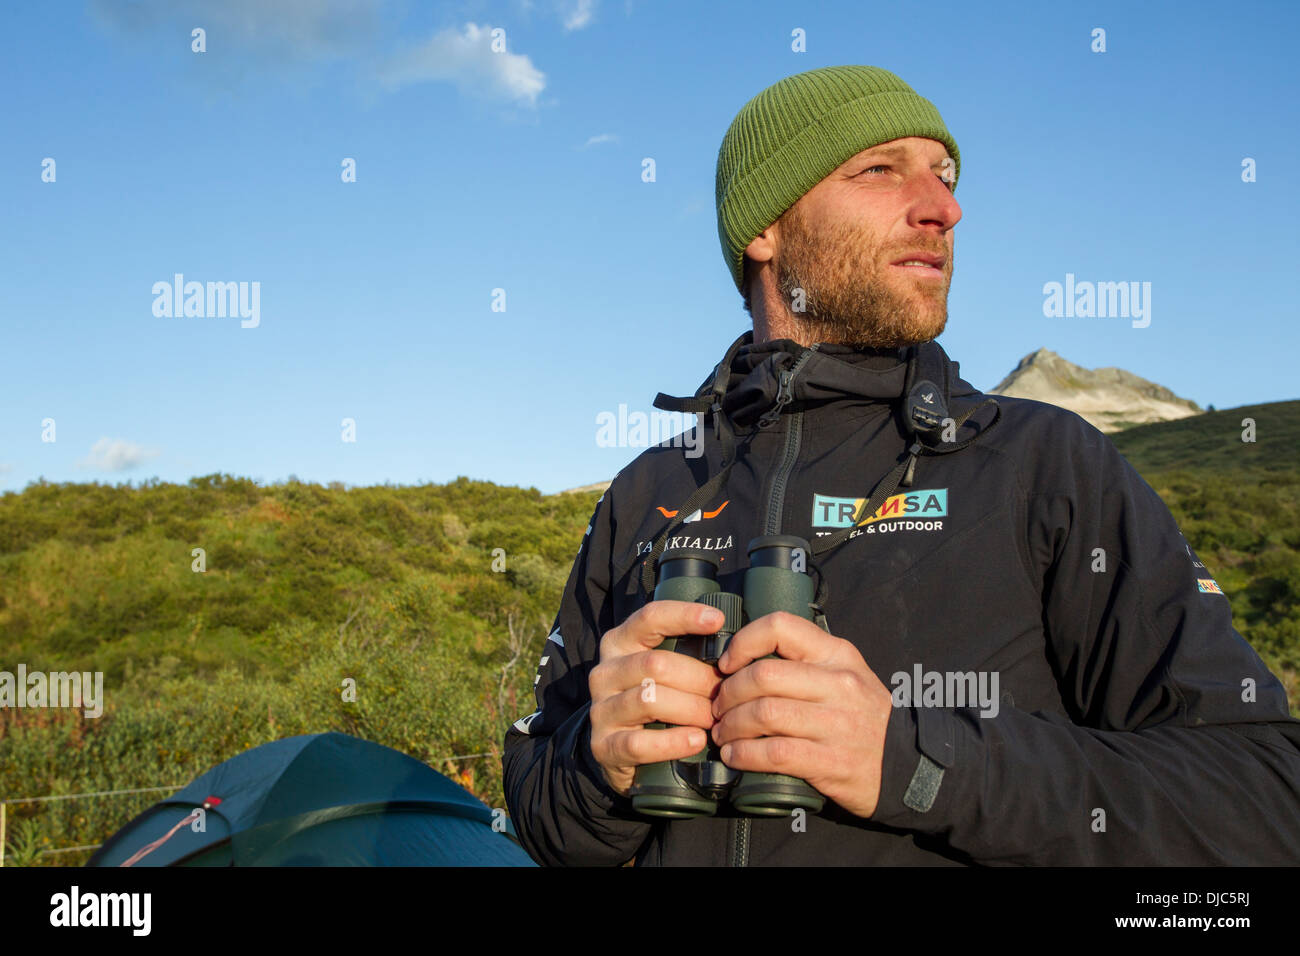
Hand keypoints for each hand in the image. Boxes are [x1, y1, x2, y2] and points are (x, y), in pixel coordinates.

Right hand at [588, 601, 725, 796]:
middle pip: (657, 664)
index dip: (683, 615)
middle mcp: (605, 672)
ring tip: (716, 719)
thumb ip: (685, 653)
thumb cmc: (654, 702)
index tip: (717, 620)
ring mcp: (601, 710)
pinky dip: (674, 742)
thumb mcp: (661, 672)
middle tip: (727, 693)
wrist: (618, 752)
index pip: (649, 618)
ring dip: (691, 710)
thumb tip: (733, 646)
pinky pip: (640, 742)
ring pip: (650, 699)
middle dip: (700, 679)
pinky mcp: (604, 747)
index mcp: (619, 644)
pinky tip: (696, 740)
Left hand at [711, 612, 893, 818]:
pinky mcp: (831, 761)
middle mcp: (838, 684)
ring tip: (723, 734)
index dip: (743, 642)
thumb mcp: (847, 673)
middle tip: (717, 707)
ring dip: (732, 726)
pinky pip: (775, 753)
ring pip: (764, 714)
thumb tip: (746, 658)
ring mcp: (837, 723)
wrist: (906, 764)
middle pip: (763, 675)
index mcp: (837, 655)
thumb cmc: (864, 716)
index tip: (727, 664)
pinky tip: (735, 757)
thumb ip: (805, 661)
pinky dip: (745, 755)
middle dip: (728, 693)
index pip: (781, 626)